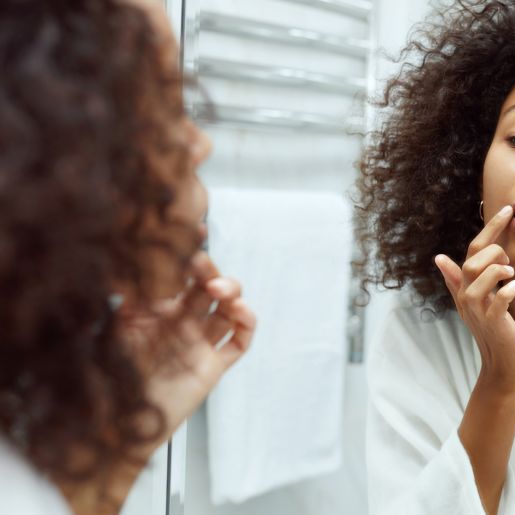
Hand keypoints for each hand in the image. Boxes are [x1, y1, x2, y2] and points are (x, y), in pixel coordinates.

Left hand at [59, 252, 254, 514]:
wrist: (116, 425)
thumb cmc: (109, 379)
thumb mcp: (112, 327)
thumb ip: (125, 296)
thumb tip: (131, 261)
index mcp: (156, 312)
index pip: (180, 276)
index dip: (190, 255)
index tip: (195, 235)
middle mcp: (180, 324)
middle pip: (207, 288)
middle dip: (210, 272)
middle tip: (202, 264)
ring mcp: (199, 344)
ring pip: (227, 310)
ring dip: (231, 293)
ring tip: (219, 291)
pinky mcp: (213, 365)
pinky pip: (239, 341)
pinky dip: (246, 323)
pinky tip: (240, 311)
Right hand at [434, 205, 514, 394]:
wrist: (505, 369)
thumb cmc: (495, 334)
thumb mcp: (476, 304)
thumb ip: (457, 280)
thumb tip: (438, 257)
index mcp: (465, 289)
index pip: (471, 252)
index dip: (490, 229)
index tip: (508, 210)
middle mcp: (467, 300)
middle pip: (471, 263)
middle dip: (493, 251)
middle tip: (511, 261)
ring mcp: (480, 314)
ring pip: (477, 281)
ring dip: (497, 270)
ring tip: (512, 274)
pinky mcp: (496, 327)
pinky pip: (497, 304)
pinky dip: (507, 291)